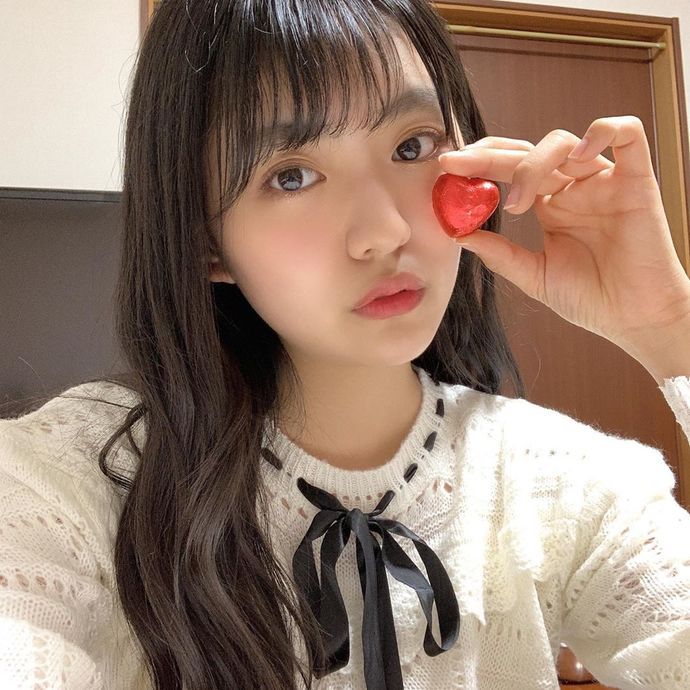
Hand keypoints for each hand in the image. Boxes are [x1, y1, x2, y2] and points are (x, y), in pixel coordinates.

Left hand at [438, 116, 689, 368]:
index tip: (447, 169)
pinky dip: (602, 131)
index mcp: (549, 205)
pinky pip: (627, 134)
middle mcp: (573, 187)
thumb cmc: (590, 299)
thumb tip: (457, 234)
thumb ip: (499, 253)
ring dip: (531, 164)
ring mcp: (603, 181)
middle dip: (488, 156)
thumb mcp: (533, 275)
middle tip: (457, 164)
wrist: (632, 320)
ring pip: (564, 143)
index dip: (479, 164)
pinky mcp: (636, 180)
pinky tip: (577, 155)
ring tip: (516, 203)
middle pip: (527, 152)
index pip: (510, 169)